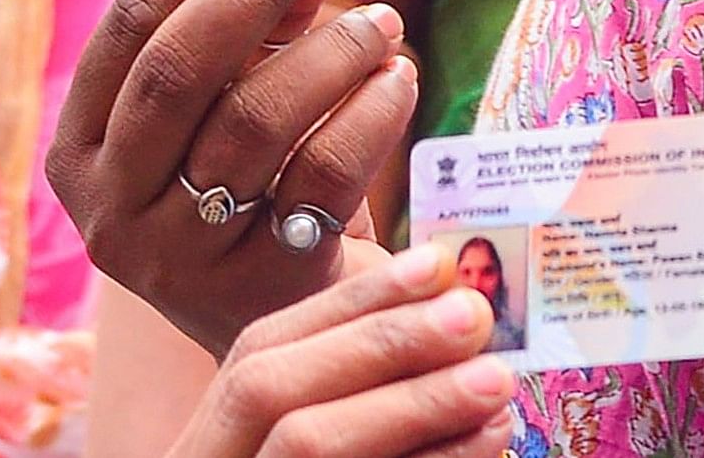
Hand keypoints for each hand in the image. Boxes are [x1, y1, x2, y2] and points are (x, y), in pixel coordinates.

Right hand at [48, 0, 418, 355]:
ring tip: (381, 18)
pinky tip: (399, 79)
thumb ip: (259, 18)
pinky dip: (367, 118)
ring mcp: (178, 257)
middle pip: (178, 67)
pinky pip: (320, 181)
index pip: (134, 18)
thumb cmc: (251, 192)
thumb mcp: (232, 101)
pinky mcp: (258, 292)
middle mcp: (110, 205)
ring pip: (250, 125)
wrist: (281, 347)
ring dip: (326, 52)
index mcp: (81, 145)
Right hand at [167, 242, 516, 457]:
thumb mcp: (312, 429)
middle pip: (265, 387)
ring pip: (304, 448)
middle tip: (474, 313)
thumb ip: (355, 384)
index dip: (347, 301)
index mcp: (206, 436)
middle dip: (377, 342)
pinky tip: (485, 443)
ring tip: (496, 379)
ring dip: (411, 405)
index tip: (435, 263)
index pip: (256, 346)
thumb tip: (451, 303)